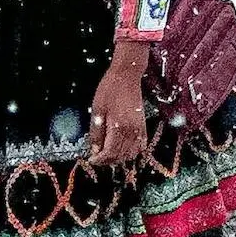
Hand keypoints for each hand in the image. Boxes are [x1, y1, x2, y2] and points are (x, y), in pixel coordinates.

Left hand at [88, 47, 151, 165]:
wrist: (127, 75)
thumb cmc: (110, 89)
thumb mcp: (97, 110)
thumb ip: (96, 132)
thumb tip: (94, 150)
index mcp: (119, 127)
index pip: (110, 153)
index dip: (100, 160)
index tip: (92, 160)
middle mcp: (132, 131)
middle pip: (121, 156)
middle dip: (108, 161)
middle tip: (97, 157)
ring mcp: (139, 128)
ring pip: (132, 153)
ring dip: (120, 157)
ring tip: (108, 153)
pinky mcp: (143, 125)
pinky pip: (141, 145)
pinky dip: (132, 151)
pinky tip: (123, 148)